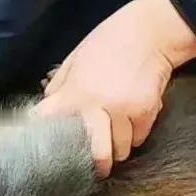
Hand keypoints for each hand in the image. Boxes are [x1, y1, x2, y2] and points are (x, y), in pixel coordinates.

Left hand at [33, 0, 195, 177]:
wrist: (148, 33)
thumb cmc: (108, 43)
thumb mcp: (75, 59)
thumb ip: (60, 86)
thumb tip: (47, 109)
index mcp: (74, 91)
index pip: (52, 122)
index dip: (48, 137)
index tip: (52, 146)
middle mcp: (97, 106)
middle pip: (97, 153)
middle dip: (98, 161)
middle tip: (97, 162)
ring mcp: (123, 111)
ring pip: (121, 149)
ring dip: (118, 145)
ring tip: (117, 133)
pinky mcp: (145, 112)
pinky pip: (139, 137)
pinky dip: (135, 133)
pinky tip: (133, 118)